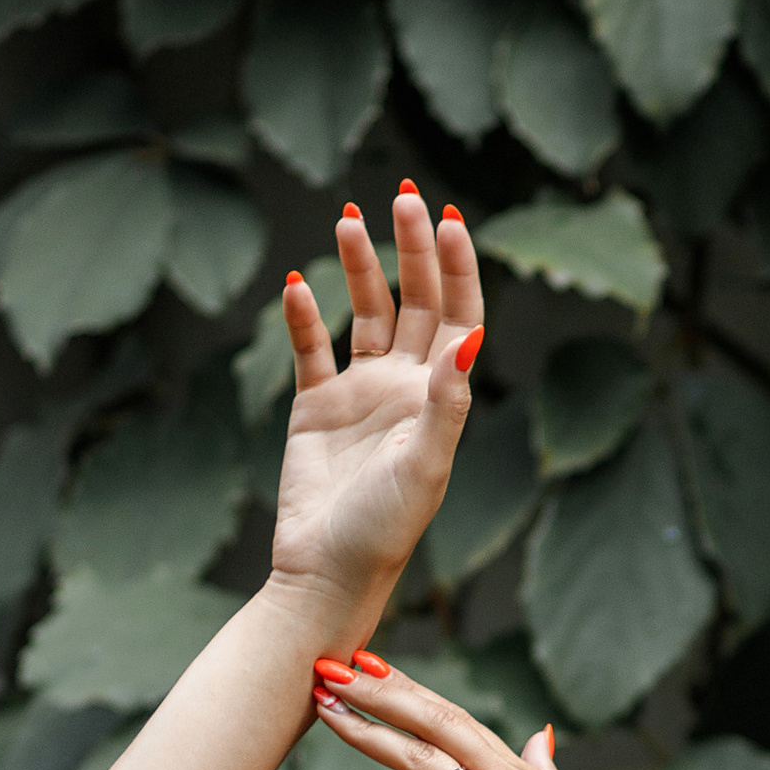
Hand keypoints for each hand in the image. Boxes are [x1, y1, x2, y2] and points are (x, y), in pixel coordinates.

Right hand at [270, 189, 482, 617]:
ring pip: (362, 313)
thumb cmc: (384, 530)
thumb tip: (472, 336)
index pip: (457, 315)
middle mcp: (404, 387)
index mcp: (439, 397)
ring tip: (347, 220)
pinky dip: (302, 317)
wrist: (326, 573)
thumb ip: (448, 399)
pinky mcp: (314, 408)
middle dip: (410, 247)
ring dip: (359, 267)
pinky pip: (309, 350)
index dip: (457, 266)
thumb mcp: (425, 465)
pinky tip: (297, 284)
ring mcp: (359, 394)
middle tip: (400, 197)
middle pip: (412, 300)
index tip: (448, 219)